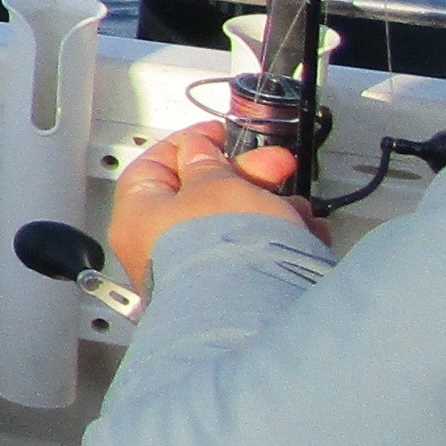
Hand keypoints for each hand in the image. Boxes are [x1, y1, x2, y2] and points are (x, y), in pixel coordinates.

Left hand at [107, 121, 313, 289]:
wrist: (257, 312)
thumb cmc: (223, 250)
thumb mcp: (215, 185)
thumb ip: (205, 162)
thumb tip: (196, 150)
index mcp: (139, 217)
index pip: (153, 168)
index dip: (187, 145)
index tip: (217, 134)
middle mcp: (161, 248)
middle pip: (201, 196)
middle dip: (245, 177)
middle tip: (275, 165)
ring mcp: (197, 272)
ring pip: (236, 226)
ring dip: (271, 209)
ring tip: (297, 208)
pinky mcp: (235, 292)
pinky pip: (257, 255)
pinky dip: (282, 240)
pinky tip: (306, 234)